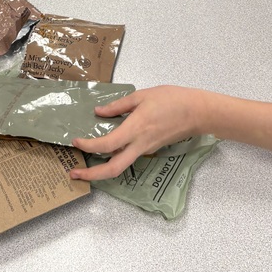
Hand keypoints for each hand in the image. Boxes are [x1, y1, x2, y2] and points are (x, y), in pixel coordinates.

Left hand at [70, 85, 202, 180]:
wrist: (197, 112)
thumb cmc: (172, 99)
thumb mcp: (142, 96)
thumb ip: (119, 105)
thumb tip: (99, 112)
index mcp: (135, 129)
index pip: (108, 145)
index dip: (89, 146)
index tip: (76, 141)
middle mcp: (139, 145)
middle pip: (113, 169)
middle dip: (92, 175)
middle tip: (74, 174)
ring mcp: (145, 149)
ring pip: (121, 166)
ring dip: (101, 169)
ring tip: (85, 164)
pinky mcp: (150, 149)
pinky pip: (128, 157)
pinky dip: (114, 158)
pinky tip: (106, 150)